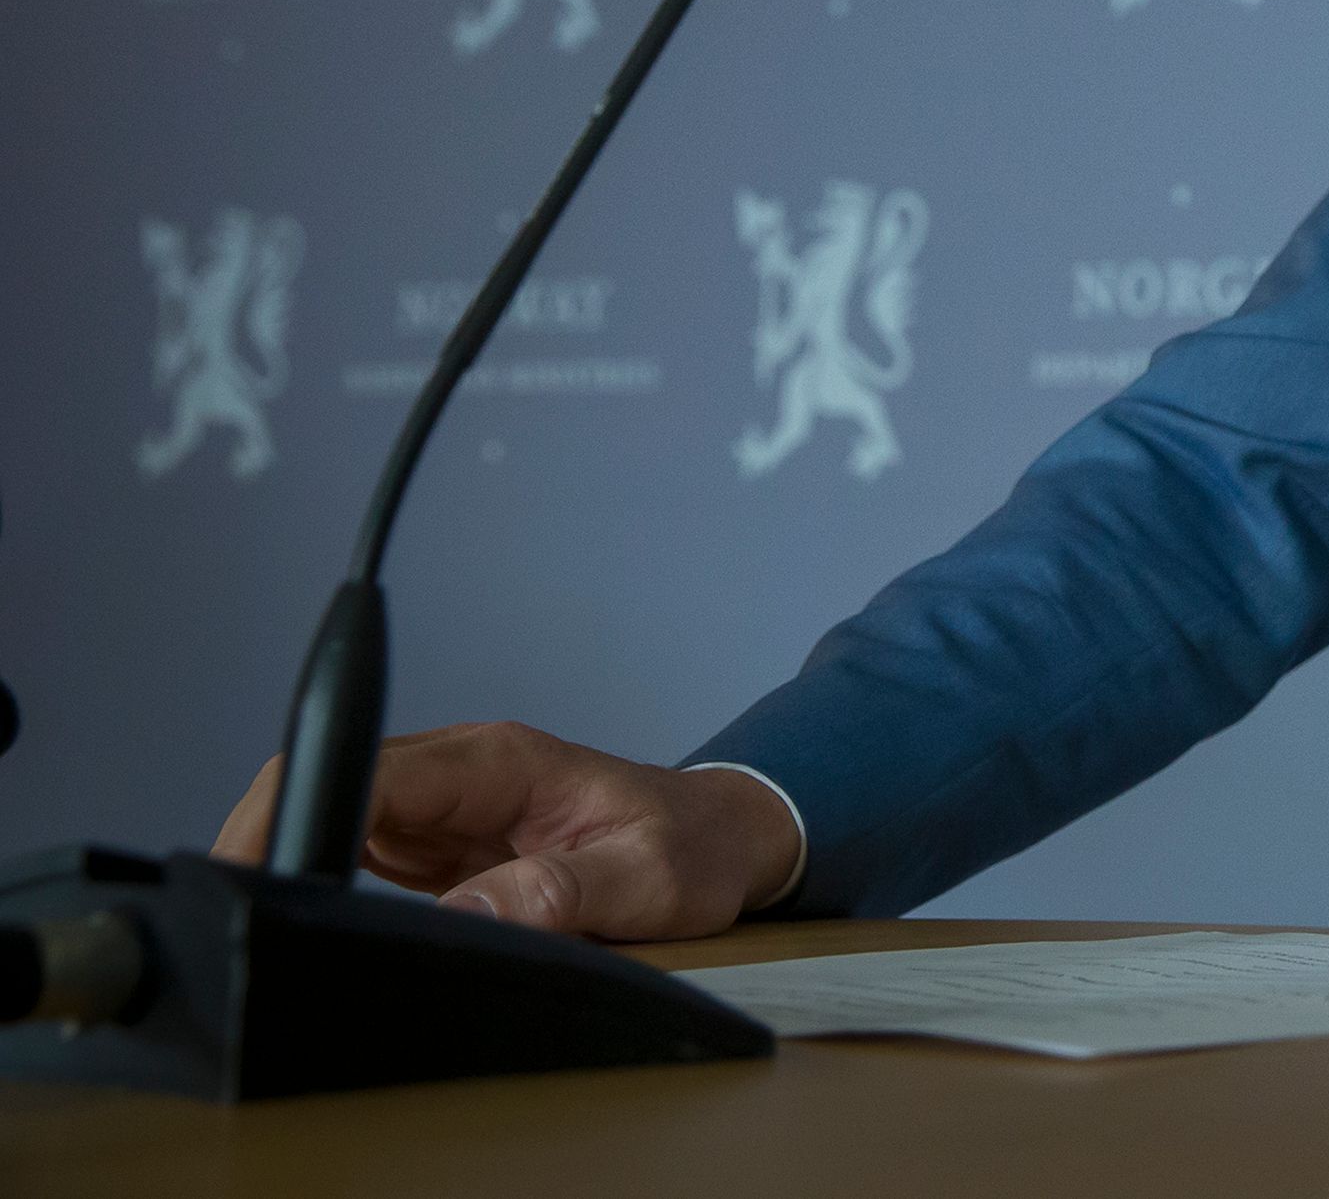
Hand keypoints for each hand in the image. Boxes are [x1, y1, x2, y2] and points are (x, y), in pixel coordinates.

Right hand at [211, 720, 801, 938]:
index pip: (375, 770)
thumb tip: (471, 913)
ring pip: (341, 817)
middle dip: (278, 837)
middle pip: (338, 784)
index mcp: (501, 763)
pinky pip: (366, 852)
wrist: (724, 838)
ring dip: (302, 860)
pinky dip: (334, 882)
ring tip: (283, 920)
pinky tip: (326, 920)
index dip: (303, 808)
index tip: (260, 868)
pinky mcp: (446, 844)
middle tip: (248, 908)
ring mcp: (450, 806)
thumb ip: (561, 894)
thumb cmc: (694, 848)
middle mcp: (464, 774)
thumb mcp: (645, 879)